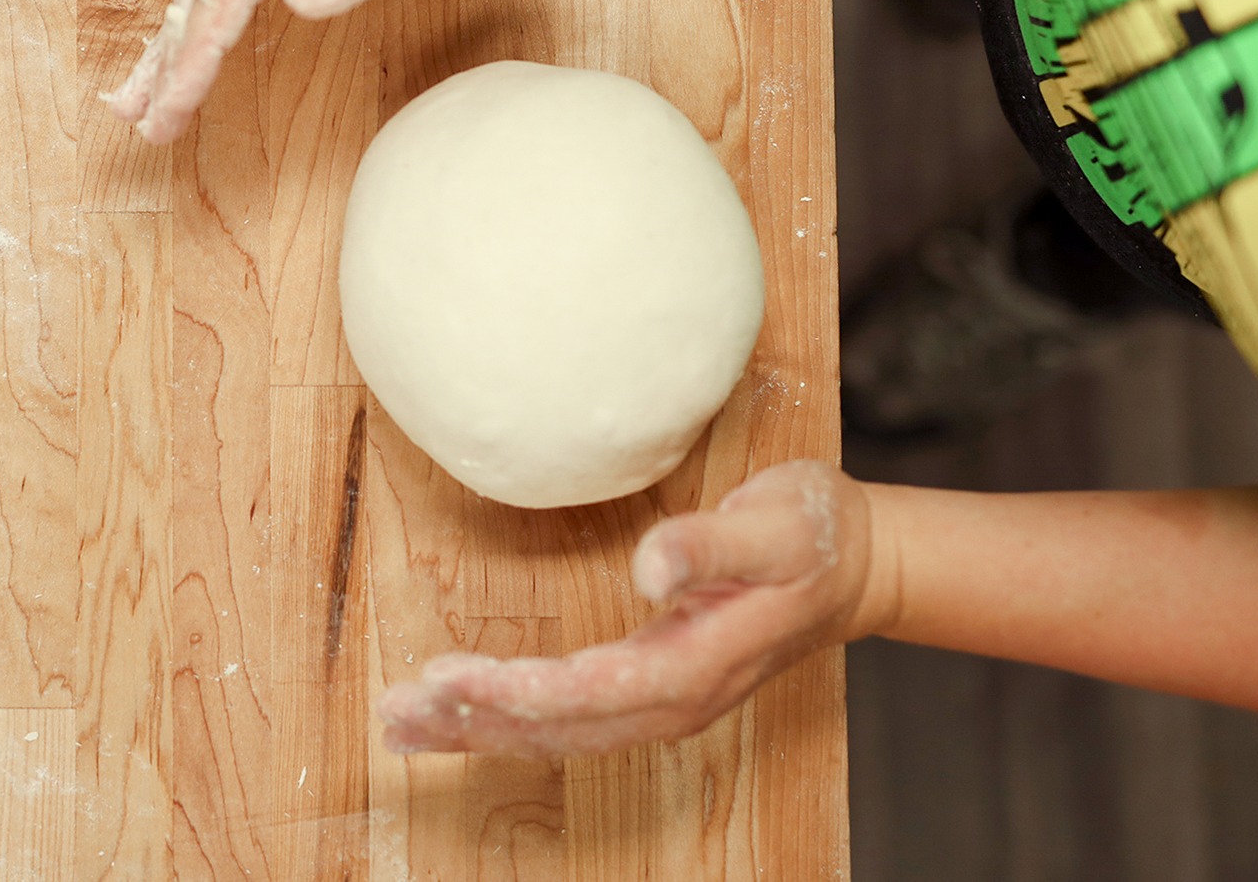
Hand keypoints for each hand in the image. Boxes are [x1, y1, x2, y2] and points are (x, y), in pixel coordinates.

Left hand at [377, 461, 892, 756]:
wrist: (857, 562)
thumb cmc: (815, 533)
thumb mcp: (776, 525)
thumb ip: (711, 545)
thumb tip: (649, 565)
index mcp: (700, 664)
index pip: (596, 691)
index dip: (521, 691)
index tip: (452, 678)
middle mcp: (676, 697)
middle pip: (564, 726)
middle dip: (478, 720)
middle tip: (400, 707)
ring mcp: (664, 698)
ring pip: (559, 731)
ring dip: (479, 728)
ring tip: (401, 722)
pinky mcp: (649, 684)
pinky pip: (568, 716)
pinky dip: (506, 717)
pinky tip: (455, 712)